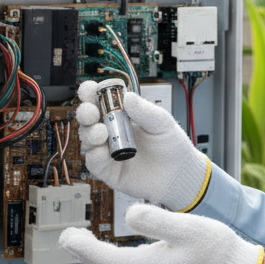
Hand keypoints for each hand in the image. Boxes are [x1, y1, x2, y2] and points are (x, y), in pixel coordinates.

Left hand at [59, 203, 264, 263]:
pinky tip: (115, 250)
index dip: (82, 249)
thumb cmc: (218, 251)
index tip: (66, 237)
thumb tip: (129, 214)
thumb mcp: (187, 227)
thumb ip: (156, 220)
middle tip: (67, 239)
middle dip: (84, 254)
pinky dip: (114, 259)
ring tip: (83, 243)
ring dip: (97, 258)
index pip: (105, 259)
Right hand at [76, 82, 208, 210]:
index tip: (89, 90)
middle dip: (85, 112)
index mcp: (122, 114)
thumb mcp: (161, 123)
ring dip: (90, 133)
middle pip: (89, 118)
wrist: (178, 174)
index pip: (100, 100)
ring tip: (101, 133)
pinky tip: (102, 152)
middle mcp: (111, 130)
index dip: (91, 93)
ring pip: (88, 139)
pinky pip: (93, 162)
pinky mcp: (108, 170)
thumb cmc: (170, 145)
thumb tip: (128, 96)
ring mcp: (107, 150)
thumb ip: (144, 111)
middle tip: (91, 111)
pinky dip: (94, 156)